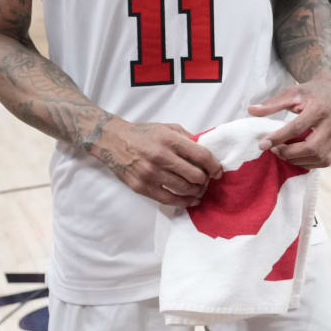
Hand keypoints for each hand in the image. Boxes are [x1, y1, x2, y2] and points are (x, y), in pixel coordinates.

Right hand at [91, 117, 223, 207]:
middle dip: (205, 180)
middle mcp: (161, 157)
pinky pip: (168, 200)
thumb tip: (208, 151)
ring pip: (184, 189)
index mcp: (170, 140)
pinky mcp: (142, 187)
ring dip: (196, 191)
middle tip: (206, 180)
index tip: (218, 172)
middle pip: (195, 176)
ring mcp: (150, 174)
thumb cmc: (143, 134)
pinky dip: (184, 202)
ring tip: (199, 189)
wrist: (113, 141)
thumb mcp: (168, 128)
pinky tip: (191, 200)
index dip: (214, 166)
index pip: (201, 156)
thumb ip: (188, 139)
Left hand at [248, 79, 330, 167]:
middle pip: (311, 147)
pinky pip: (323, 161)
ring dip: (297, 160)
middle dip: (289, 153)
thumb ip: (271, 104)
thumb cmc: (309, 92)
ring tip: (283, 153)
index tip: (262, 144)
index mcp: (319, 109)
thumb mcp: (290, 93)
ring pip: (318, 157)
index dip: (278, 138)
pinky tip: (295, 156)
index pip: (297, 127)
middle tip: (274, 150)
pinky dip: (307, 163)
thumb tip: (251, 110)